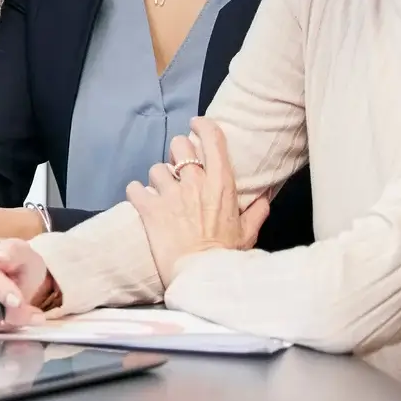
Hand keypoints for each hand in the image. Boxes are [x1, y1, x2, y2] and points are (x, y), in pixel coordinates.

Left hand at [126, 117, 269, 282]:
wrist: (201, 275)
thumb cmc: (226, 255)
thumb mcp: (247, 234)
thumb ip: (256, 213)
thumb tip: (265, 200)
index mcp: (221, 185)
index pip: (213, 140)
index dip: (203, 127)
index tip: (196, 125)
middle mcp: (195, 183)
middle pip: (180, 147)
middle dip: (177, 154)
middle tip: (178, 168)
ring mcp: (170, 194)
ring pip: (156, 168)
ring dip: (157, 179)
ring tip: (161, 192)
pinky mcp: (149, 208)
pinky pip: (135, 188)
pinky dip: (136, 193)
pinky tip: (141, 201)